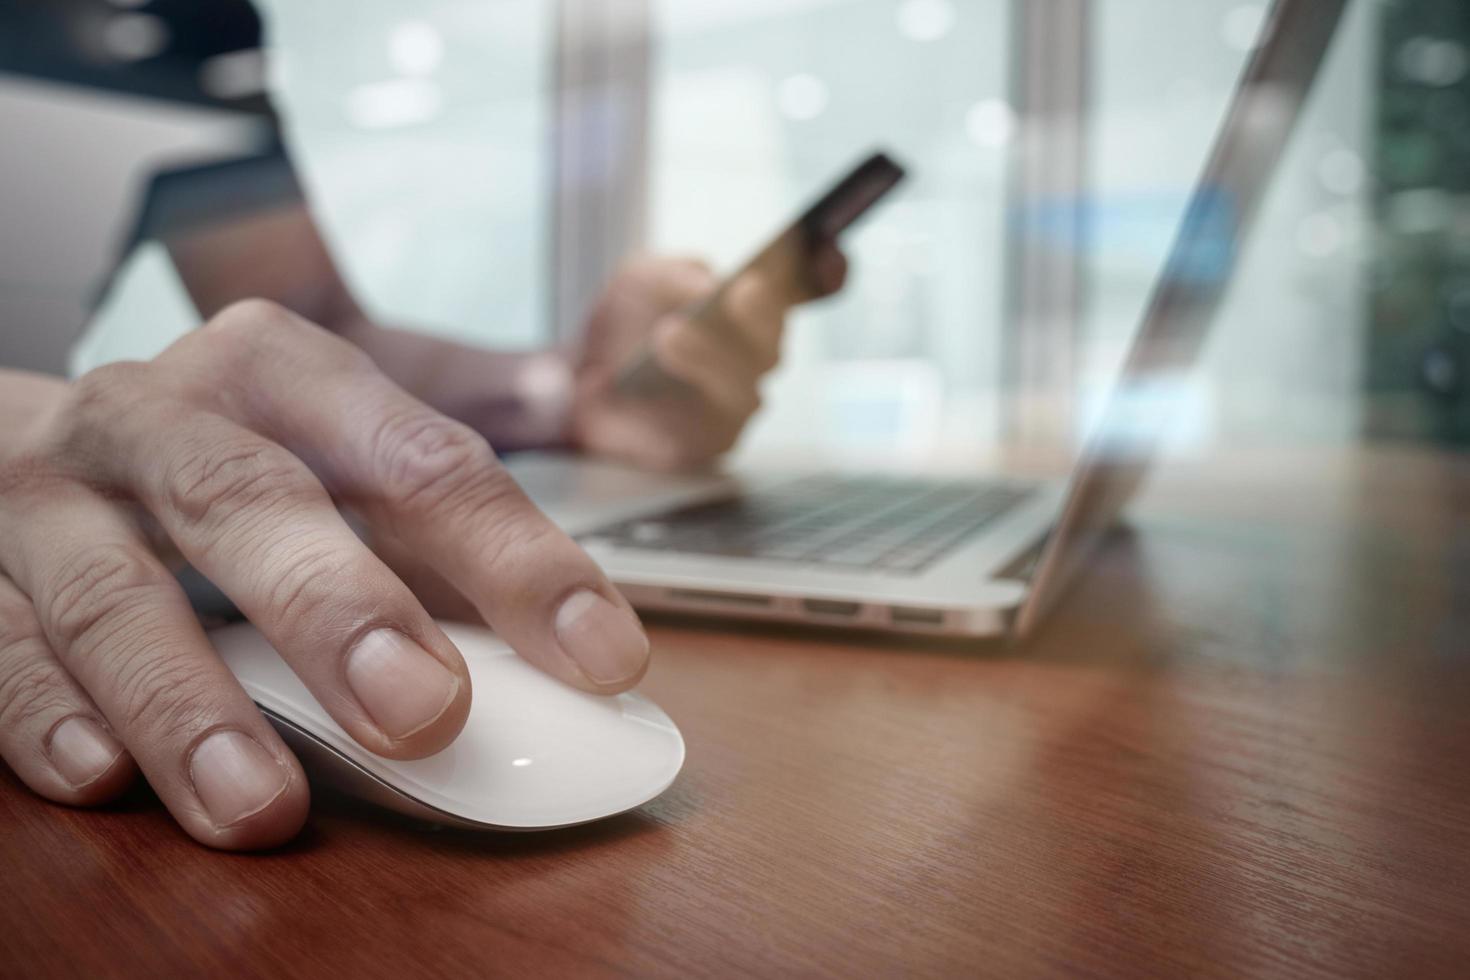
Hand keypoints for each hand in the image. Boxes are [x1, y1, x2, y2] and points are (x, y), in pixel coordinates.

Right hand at [0, 300, 649, 848]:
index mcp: (285, 373)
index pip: (420, 458)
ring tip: (261, 801)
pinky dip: (47, 715)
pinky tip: (101, 776)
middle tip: (423, 712)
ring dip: (191, 704)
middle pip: (254, 502)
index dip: (516, 559)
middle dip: (339, 610)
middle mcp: (164, 416)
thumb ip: (458, 518)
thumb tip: (605, 621)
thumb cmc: (237, 454)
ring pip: (117, 593)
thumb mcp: (348, 441)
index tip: (601, 655)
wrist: (48, 438)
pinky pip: (4, 649)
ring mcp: (56, 497)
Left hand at [569, 249, 845, 469]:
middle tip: (740, 291)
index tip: (826, 251)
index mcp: (753, 309)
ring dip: (710, 359)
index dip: (826, 273)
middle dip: (760, 318)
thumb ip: (676, 274)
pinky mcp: (709, 445)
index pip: (807, 289)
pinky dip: (684, 410)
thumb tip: (707, 287)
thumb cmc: (625, 324)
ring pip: (745, 390)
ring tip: (670, 333)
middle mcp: (755, 357)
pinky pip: (714, 432)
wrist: (581, 377)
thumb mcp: (642, 278)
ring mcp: (737, 403)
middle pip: (773, 344)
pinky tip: (654, 384)